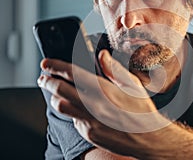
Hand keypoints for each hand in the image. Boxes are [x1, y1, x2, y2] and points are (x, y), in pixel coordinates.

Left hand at [37, 50, 168, 155]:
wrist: (148, 138)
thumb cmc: (142, 110)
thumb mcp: (133, 85)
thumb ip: (114, 69)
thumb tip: (101, 55)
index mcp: (103, 89)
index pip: (72, 74)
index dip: (55, 66)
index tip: (45, 63)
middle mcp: (93, 105)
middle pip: (59, 90)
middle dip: (47, 81)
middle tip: (44, 78)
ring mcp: (90, 121)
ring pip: (61, 106)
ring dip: (56, 97)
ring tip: (57, 93)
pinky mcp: (90, 133)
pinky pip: (74, 120)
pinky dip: (73, 112)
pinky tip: (80, 109)